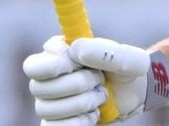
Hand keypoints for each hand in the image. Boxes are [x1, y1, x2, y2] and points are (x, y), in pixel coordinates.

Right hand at [23, 35, 149, 124]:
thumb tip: (75, 50)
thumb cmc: (126, 68)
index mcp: (57, 55)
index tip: (79, 64)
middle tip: (99, 79)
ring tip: (101, 96)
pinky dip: (77, 122)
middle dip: (76, 84)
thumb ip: (102, 50)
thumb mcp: (125, 57)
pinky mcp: (58, 122)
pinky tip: (93, 114)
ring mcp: (50, 102)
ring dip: (81, 103)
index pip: (34, 65)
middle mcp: (48, 79)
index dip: (54, 66)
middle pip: (39, 88)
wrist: (135, 92)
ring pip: (45, 109)